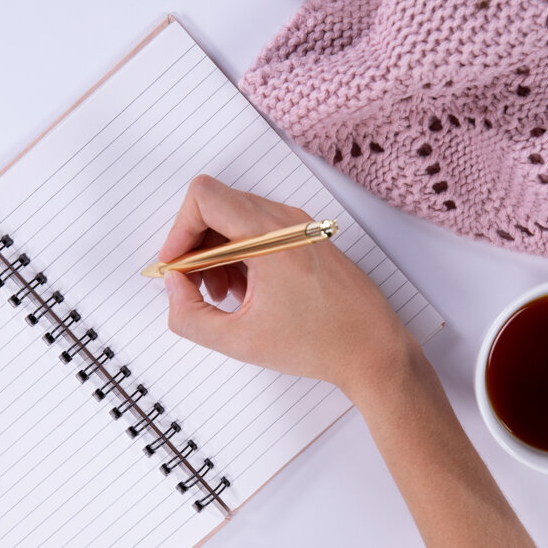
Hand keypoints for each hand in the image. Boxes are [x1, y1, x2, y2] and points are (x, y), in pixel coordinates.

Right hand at [160, 175, 417, 398]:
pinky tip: (247, 293)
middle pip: (217, 206)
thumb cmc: (321, 344)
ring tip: (226, 296)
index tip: (176, 267)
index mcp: (270, 236)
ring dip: (217, 254)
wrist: (373, 350)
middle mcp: (286, 220)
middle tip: (195, 288)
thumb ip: (189, 316)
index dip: (178, 231)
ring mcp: (298, 227)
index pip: (204, 197)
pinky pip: (258, 231)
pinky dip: (240, 256)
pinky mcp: (305, 238)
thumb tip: (174, 287)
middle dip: (196, 247)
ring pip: (236, 219)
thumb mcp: (240, 341)